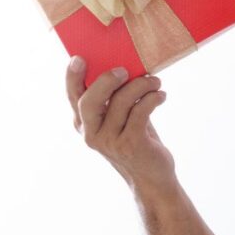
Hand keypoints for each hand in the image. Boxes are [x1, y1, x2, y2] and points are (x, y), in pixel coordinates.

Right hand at [66, 57, 175, 191]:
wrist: (152, 176)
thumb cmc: (136, 139)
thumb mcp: (120, 119)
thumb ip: (114, 98)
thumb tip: (125, 64)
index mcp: (84, 124)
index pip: (73, 97)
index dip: (72, 77)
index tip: (79, 58)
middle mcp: (91, 133)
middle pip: (90, 100)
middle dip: (107, 80)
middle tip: (125, 70)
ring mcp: (110, 141)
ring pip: (122, 101)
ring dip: (142, 85)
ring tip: (155, 82)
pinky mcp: (131, 144)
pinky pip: (141, 111)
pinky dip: (153, 98)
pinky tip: (161, 96)